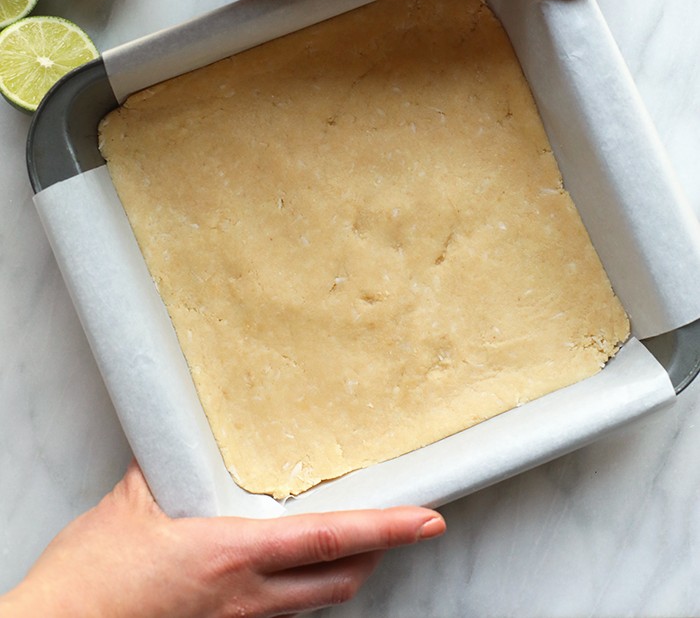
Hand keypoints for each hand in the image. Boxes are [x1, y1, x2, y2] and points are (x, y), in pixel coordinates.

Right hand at [1, 463, 444, 617]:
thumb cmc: (91, 581)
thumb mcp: (130, 505)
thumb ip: (166, 470)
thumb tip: (179, 443)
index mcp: (231, 555)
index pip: (330, 540)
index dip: (387, 529)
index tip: (428, 519)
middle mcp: (244, 598)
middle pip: (339, 581)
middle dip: (379, 554)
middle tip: (402, 526)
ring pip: (313, 603)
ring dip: (342, 574)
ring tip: (356, 544)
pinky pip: (277, 614)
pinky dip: (298, 591)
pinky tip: (286, 572)